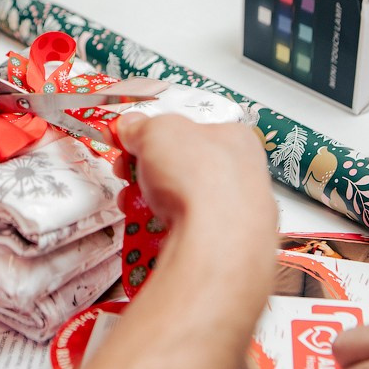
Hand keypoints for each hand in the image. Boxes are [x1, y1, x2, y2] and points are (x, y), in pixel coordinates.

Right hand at [115, 113, 277, 266]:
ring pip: (181, 199)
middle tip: (128, 170)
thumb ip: (140, 127)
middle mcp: (241, 174)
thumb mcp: (157, 131)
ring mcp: (233, 212)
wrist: (215, 239)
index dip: (156, 133)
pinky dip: (160, 225)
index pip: (190, 129)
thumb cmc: (201, 177)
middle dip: (149, 169)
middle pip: (183, 165)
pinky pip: (183, 227)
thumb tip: (131, 127)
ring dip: (150, 198)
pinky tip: (148, 224)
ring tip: (132, 200)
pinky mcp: (220, 242)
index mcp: (234, 137)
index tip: (132, 139)